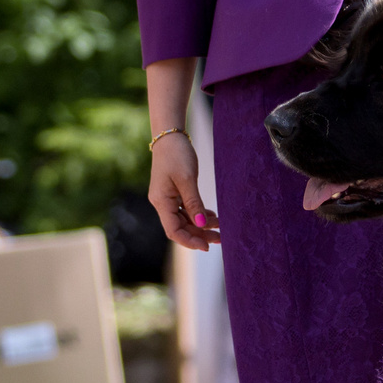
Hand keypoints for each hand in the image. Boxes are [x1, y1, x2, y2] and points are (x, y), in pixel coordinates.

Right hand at [148, 132, 219, 250]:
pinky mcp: (174, 193)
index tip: (206, 246)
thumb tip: (201, 224)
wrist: (170, 136)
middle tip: (220, 238)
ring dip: (201, 225)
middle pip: (180, 227)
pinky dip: (199, 214)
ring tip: (220, 227)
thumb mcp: (187, 179)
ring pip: (185, 220)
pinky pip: (186, 210)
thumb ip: (194, 203)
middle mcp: (162, 203)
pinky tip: (212, 216)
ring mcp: (168, 199)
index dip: (189, 241)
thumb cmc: (177, 155)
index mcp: (161, 202)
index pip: (173, 231)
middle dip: (199, 234)